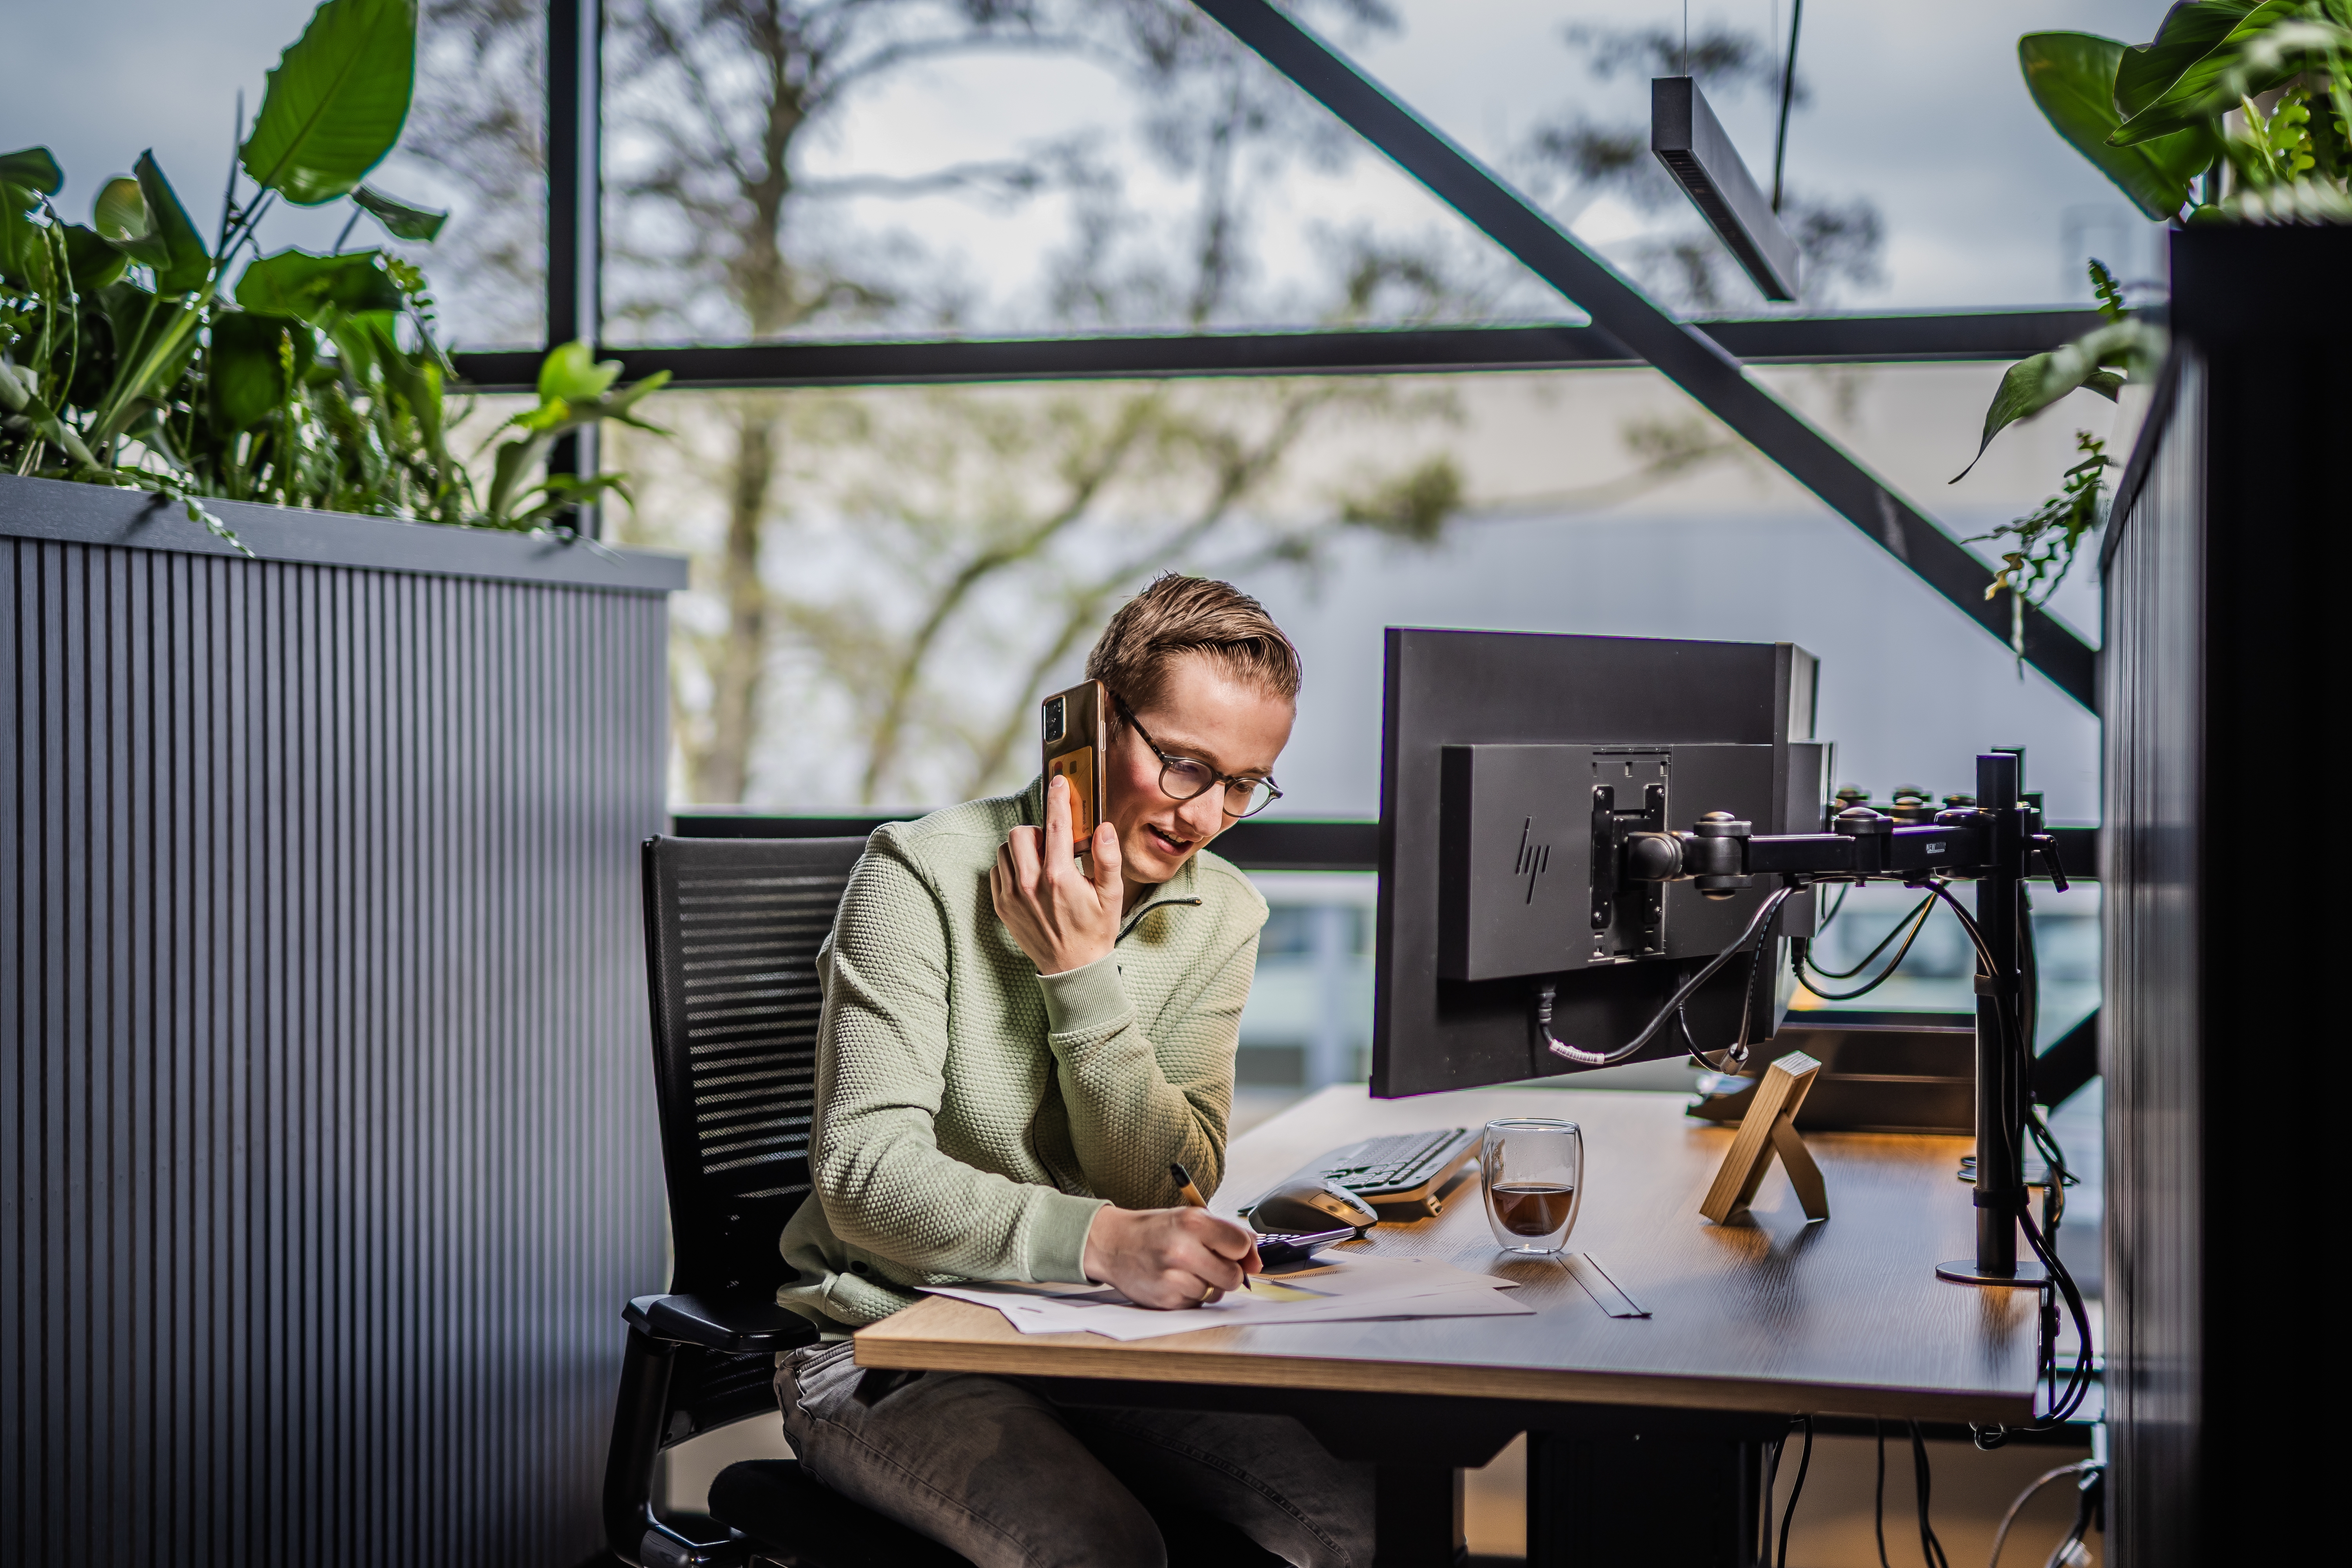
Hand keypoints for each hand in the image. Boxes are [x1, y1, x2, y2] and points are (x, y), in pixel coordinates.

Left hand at [992, 773, 1121, 974]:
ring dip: (1023, 849)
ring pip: (1006, 849)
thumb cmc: (1095, 929)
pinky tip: (1030, 879)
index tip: (1059, 780)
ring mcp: (1012, 895)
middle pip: (1021, 832)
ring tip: (1043, 863)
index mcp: (1060, 877)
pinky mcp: (1001, 905)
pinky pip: (997, 870)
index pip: (1057, 826)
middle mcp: (1031, 884)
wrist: (1073, 968)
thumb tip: (1103, 828)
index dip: (1058, 798)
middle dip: (1038, 831)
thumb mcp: (1111, 895)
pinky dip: (1011, 867)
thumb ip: (1107, 859)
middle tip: (1055, 846)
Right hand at [1081, 1205, 1262, 1308]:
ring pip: (1215, 1293)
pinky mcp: (1165, 1299)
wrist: (1112, 1244)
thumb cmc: (1154, 1230)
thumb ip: (1226, 1234)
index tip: (1236, 1253)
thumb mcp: (1190, 1218)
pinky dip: (1191, 1295)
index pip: (1242, 1244)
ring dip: (1208, 1285)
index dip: (1244, 1252)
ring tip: (1186, 1269)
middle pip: (1234, 1276)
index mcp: (1192, 1222)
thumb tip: (1256, 1260)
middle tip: (1212, 1263)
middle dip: (1229, 1273)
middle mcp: (1182, 1249)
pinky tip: (1174, 1280)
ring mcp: (1172, 1277)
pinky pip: (1196, 1304)